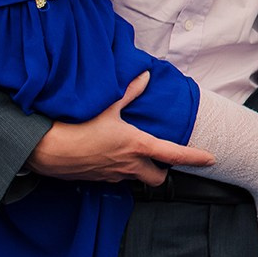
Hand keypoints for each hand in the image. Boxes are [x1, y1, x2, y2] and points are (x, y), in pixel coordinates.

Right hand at [26, 72, 213, 185]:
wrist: (47, 150)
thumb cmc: (77, 127)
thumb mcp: (107, 106)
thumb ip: (129, 92)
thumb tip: (144, 76)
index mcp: (137, 146)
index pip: (175, 155)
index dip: (195, 158)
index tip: (210, 159)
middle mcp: (129, 165)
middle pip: (158, 179)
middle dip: (162, 172)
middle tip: (160, 159)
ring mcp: (114, 175)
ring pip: (136, 179)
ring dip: (140, 170)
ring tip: (133, 155)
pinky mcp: (99, 180)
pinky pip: (117, 179)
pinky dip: (120, 170)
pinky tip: (109, 157)